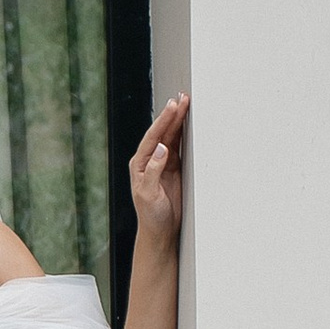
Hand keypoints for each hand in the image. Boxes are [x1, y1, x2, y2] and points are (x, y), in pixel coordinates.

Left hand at [128, 94, 188, 241]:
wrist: (160, 230)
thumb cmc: (151, 215)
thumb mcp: (149, 194)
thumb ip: (153, 170)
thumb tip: (160, 148)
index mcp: (140, 164)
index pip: (152, 137)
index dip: (163, 121)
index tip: (173, 107)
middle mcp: (149, 160)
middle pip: (161, 132)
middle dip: (172, 114)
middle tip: (183, 98)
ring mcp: (162, 162)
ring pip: (171, 136)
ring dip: (178, 120)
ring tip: (186, 103)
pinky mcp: (173, 168)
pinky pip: (179, 145)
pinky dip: (184, 132)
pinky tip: (189, 121)